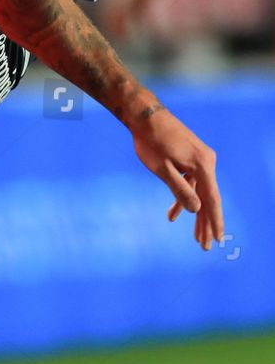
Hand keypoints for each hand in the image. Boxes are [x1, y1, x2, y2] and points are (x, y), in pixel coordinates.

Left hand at [130, 108, 221, 249]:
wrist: (146, 117)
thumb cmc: (151, 142)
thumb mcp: (163, 170)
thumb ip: (180, 190)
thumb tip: (196, 210)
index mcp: (203, 165)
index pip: (212, 199)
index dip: (214, 221)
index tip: (217, 239)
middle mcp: (207, 162)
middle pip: (209, 198)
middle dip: (206, 224)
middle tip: (204, 246)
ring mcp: (201, 159)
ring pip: (200, 192)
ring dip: (196, 214)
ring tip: (194, 237)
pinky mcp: (192, 158)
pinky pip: (192, 183)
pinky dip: (184, 198)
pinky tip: (174, 215)